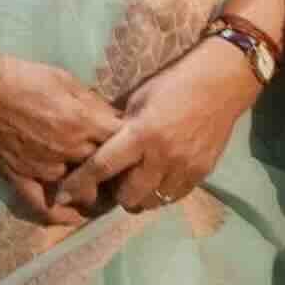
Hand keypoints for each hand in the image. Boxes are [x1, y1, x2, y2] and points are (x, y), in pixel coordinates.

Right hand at [0, 57, 121, 224]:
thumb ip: (93, 103)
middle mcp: (69, 151)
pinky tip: (74, 216)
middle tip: (124, 171)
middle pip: (106, 169)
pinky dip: (60, 215)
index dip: (132, 142)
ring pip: (81, 190)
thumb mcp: (66, 80)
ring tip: (105, 190)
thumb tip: (115, 117)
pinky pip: (42, 206)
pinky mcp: (20, 179)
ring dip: (94, 191)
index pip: (122, 140)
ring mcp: (44, 169)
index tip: (136, 144)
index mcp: (84, 123)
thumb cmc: (25, 79)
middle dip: (117, 170)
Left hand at [66, 40, 257, 220]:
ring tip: (139, 182)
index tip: (62, 196)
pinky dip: (162, 193)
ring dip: (140, 196)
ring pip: (151, 201)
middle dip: (115, 193)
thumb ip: (120, 128)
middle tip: (115, 181)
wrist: (222, 83)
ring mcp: (184, 167)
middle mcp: (162, 156)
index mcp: (141, 133)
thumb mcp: (139, 100)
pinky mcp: (201, 172)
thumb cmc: (174, 84)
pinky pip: (174, 197)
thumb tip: (98, 147)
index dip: (79, 184)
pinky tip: (160, 178)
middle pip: (127, 195)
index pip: (102, 167)